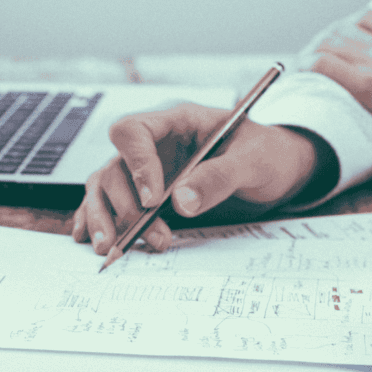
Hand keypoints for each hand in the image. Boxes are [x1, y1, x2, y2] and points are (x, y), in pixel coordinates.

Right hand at [72, 102, 322, 254]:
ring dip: (104, 219)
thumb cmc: (268, 155)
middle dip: (126, 206)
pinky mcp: (144, 195)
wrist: (279, 171)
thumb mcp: (254, 161)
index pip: (133, 132)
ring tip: (111, 249)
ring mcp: (145, 171)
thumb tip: (181, 201)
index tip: (153, 200)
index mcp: (176, 122)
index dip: (136, 165)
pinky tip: (92, 241)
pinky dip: (97, 222)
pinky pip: (109, 204)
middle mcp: (154, 145)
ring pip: (104, 188)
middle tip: (152, 237)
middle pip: (114, 168)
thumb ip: (219, 176)